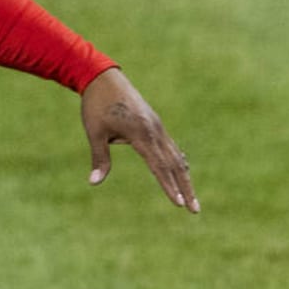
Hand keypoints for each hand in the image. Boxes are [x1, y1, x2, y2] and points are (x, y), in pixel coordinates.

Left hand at [80, 68, 198, 212]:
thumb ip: (99, 158)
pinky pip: (171, 147)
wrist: (103, 78)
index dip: (168, 186)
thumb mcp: (95, 132)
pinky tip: (182, 172)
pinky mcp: (155, 123)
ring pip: (176, 156)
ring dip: (185, 178)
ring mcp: (158, 126)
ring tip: (192, 199)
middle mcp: (155, 130)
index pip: (159, 166)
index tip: (178, 204)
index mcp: (141, 133)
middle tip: (195, 210)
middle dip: (186, 188)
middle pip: (175, 165)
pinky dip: (178, 162)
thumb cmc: (96, 106)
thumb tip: (94, 182)